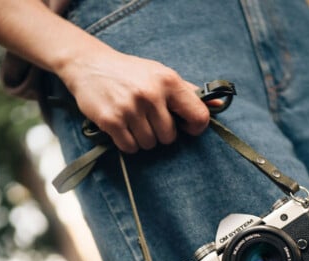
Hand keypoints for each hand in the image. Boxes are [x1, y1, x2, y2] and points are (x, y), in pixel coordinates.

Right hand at [57, 49, 209, 152]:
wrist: (90, 65)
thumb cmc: (130, 72)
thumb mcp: (161, 74)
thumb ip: (188, 92)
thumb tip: (218, 105)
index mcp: (168, 81)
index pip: (198, 116)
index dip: (195, 128)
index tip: (186, 127)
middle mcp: (151, 94)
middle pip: (169, 137)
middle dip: (160, 134)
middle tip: (149, 121)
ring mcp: (130, 108)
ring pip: (149, 144)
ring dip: (142, 139)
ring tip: (133, 123)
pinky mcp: (111, 120)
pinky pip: (129, 147)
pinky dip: (127, 143)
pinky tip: (122, 129)